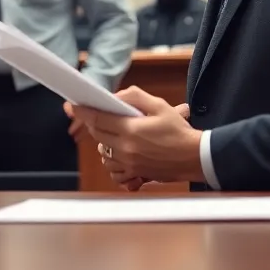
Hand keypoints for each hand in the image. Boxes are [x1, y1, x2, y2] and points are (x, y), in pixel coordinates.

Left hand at [69, 88, 202, 183]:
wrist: (196, 157)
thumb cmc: (179, 131)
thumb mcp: (159, 106)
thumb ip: (135, 97)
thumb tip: (116, 96)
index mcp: (131, 130)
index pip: (98, 118)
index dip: (82, 111)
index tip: (73, 105)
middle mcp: (126, 148)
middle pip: (97, 134)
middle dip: (94, 123)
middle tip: (96, 114)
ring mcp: (129, 163)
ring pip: (102, 152)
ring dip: (102, 141)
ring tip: (112, 132)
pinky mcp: (134, 173)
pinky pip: (112, 168)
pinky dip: (110, 159)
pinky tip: (118, 150)